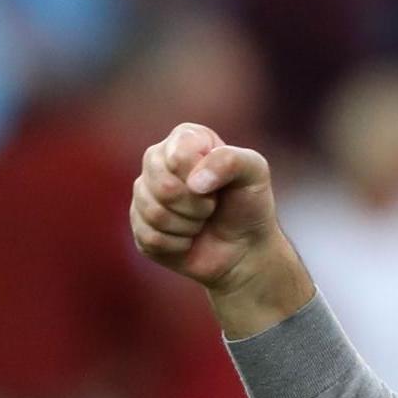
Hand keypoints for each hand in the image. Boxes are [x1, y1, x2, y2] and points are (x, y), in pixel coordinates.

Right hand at [130, 122, 311, 336]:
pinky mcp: (141, 230)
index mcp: (185, 141)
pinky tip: (189, 243)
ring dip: (184, 224)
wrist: (247, 256)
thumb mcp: (256, 173)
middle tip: (211, 208)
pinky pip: (146, 235)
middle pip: (156, 178)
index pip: (174, 145)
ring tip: (203, 225)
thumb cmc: (253, 209)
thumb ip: (231, 160)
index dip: (196, 168)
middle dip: (191, 200)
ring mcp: (145, 198)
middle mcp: (159, 165)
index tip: (216, 185)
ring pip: (149, 208)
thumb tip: (196, 178)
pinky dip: (174, 244)